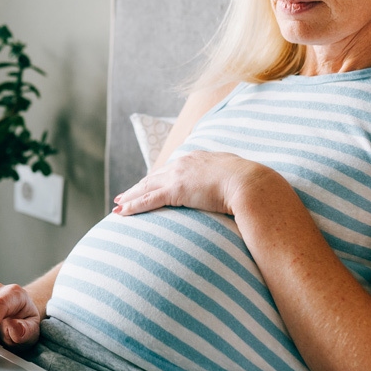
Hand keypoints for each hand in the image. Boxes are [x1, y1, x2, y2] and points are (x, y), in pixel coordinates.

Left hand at [112, 150, 266, 216]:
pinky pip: (148, 199)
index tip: (151, 184)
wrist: (252, 184)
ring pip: (146, 187)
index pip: (173, 169)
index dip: (159, 178)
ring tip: (118, 205)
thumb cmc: (252, 184)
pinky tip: (121, 212)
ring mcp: (178, 175)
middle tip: (125, 195)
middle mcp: (185, 163)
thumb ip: (230, 181)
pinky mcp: (175, 190)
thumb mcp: (239, 178)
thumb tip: (236, 192)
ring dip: (130, 197)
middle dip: (139, 186)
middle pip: (155, 176)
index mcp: (199, 158)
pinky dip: (133, 205)